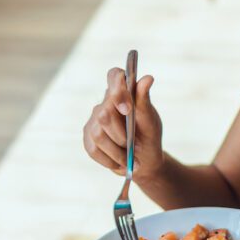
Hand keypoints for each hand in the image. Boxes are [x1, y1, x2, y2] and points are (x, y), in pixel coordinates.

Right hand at [82, 66, 163, 180]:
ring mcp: (93, 122)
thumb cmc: (149, 136)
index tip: (128, 109)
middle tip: (136, 145)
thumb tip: (148, 78)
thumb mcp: (150, 120)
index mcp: (122, 93)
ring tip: (132, 160)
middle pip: (104, 114)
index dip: (117, 89)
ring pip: (99, 135)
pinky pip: (94, 150)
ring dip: (118, 152)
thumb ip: (144, 100)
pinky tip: (122, 163)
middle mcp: (104, 104)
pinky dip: (111, 160)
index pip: (114, 76)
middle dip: (121, 134)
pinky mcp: (88, 139)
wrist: (144, 161)